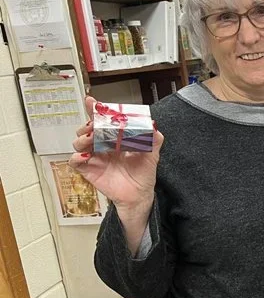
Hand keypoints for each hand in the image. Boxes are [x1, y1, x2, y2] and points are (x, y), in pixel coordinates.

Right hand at [69, 95, 162, 213]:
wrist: (140, 195)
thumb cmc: (143, 174)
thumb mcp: (152, 154)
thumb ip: (153, 139)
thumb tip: (153, 125)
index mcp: (115, 139)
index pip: (102, 121)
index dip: (95, 111)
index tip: (92, 102)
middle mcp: (102, 146)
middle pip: (87, 129)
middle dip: (88, 124)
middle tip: (94, 124)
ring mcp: (94, 157)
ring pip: (78, 142)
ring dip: (82, 138)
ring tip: (91, 138)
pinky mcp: (89, 170)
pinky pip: (75, 161)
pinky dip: (77, 157)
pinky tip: (86, 155)